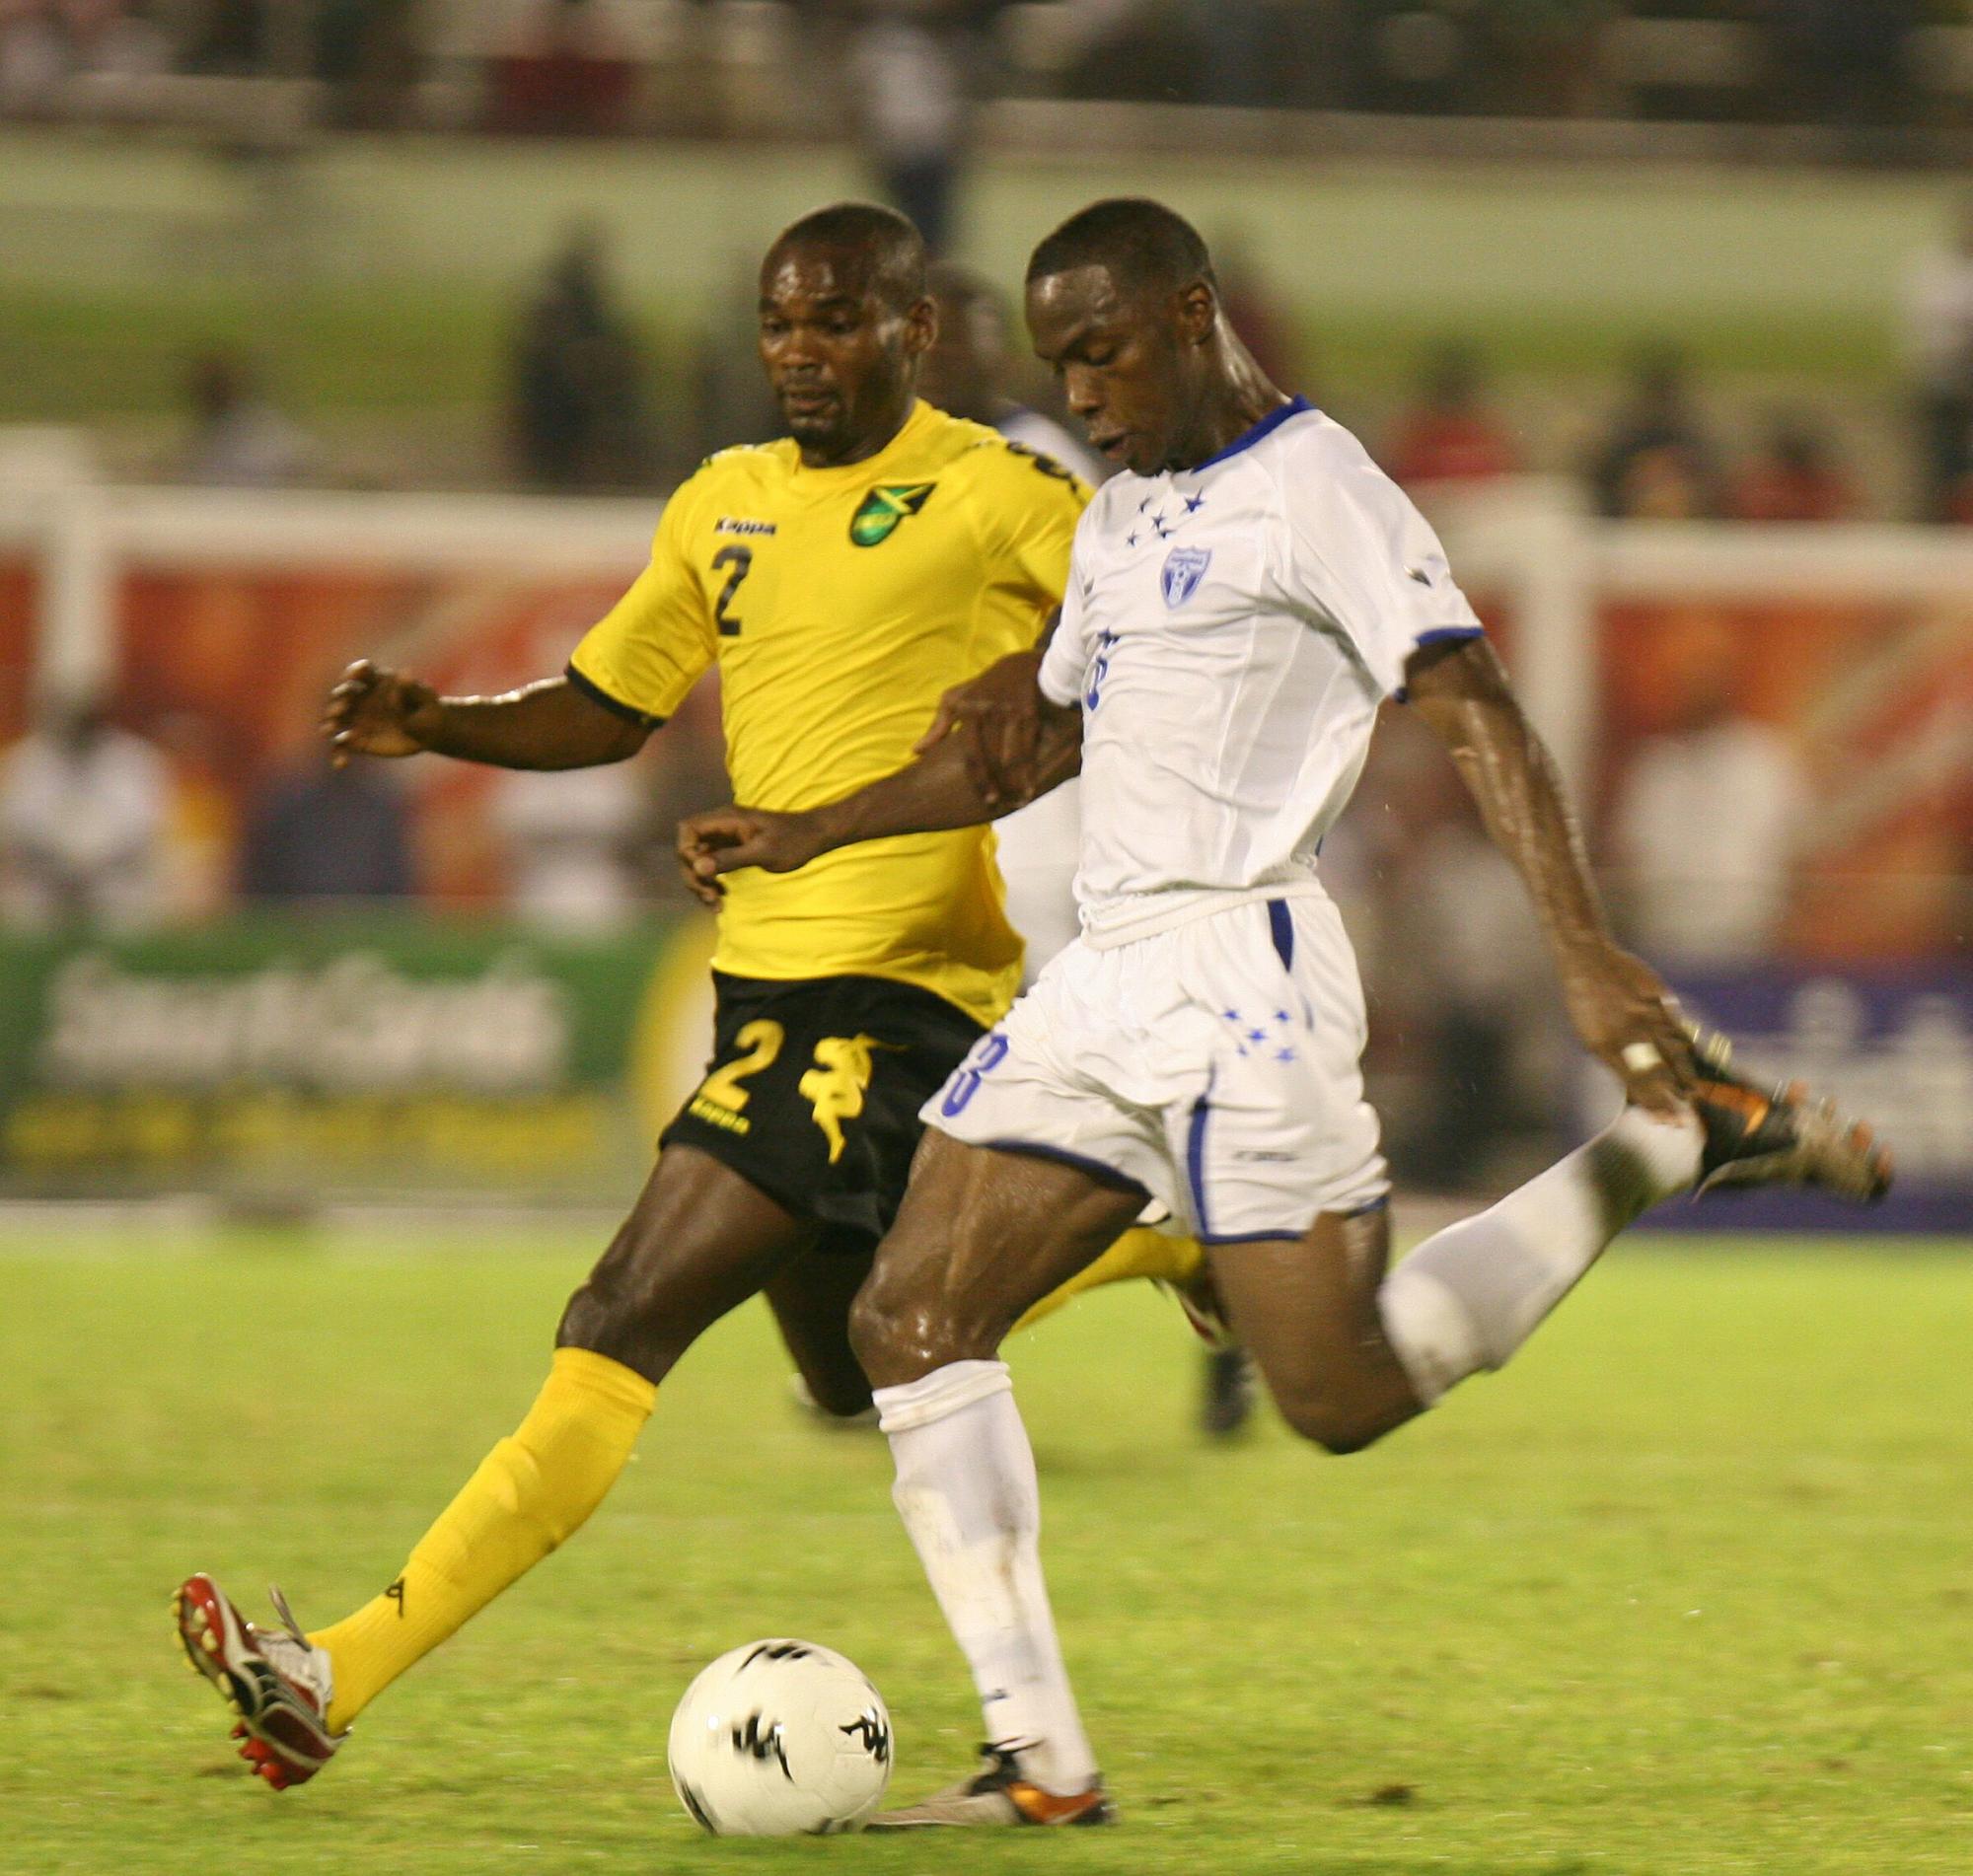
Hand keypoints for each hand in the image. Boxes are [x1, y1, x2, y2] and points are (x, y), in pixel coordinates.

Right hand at [321, 660, 440, 767]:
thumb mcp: (424, 698)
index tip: (354, 675)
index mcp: (377, 681)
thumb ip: (411, 688)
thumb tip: (405, 674)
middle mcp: (361, 697)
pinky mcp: (357, 739)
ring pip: (337, 720)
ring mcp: (357, 718)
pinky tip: (340, 764)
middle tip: (339, 710)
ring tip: (328, 730)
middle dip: (339, 701)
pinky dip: (339, 754)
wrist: (429, 731)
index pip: (362, 672)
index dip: (356, 672)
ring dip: (330, 723)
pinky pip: (343, 746)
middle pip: (344, 695)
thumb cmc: (427, 708)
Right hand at [675, 805, 826, 904]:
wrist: (814, 837)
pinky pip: (710, 865)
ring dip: (701, 882)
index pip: (688, 829)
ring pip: (697, 860)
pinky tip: (721, 897)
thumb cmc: (793, 841)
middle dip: (693, 874)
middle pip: (688, 848)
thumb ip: (730, 859)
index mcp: (727, 819)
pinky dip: (711, 881)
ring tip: (716, 903)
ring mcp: (725, 838)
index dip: (686, 852)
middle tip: (711, 896)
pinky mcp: (731, 849)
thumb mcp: (763, 852)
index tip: (702, 873)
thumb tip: (698, 867)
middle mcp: (721, 826)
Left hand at [913, 648, 1048, 807]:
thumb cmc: (987, 685)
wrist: (1025, 665)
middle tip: (999, 806)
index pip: (971, 753)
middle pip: (992, 758)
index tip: (986, 799)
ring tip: (1018, 801)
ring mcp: (1011, 712)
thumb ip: (938, 726)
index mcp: (968, 711)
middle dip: (998, 785)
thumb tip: (916, 752)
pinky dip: (1032, 769)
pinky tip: (1033, 787)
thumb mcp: (957, 699)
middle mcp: (989, 712)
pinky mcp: (1031, 712)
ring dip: (1016, 782)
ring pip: (1013, 756)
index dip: (979, 779)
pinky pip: (1031, 746)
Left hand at [1558, 941, 1699, 1115]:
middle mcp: (1627, 1032)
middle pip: (1656, 1072)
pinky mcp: (1658, 999)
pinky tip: (1693, 1060)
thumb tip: (1634, 1086)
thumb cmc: (1585, 1001)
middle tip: (1684, 1118)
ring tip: (1693, 1094)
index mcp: (1603, 1044)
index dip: (1651, 1103)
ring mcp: (1645, 1015)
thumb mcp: (1589, 1035)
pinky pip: (1676, 1028)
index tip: (1665, 1121)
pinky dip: (1686, 1046)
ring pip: (1671, 1052)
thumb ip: (1612, 1059)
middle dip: (1671, 1097)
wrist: (1588, 960)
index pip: (1633, 1082)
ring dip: (1684, 1075)